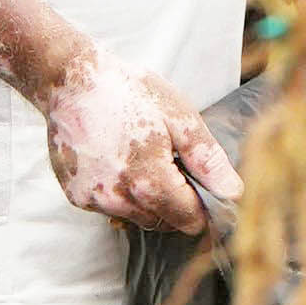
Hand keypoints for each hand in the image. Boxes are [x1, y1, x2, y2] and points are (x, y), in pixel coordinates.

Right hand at [38, 47, 238, 234]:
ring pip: (137, 218)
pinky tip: (118, 161)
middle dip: (175, 201)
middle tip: (170, 162)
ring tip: (143, 159)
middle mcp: (121, 200)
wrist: (71, 81)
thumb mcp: (180, 118)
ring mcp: (95, 201)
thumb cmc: (128, 93)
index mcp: (151, 183)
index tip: (200, 184)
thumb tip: (234, 194)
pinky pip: (112, 207)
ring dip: (147, 199)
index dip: (203, 206)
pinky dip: (121, 193)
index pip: (191, 221)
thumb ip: (209, 161)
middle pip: (165, 223)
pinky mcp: (77, 197)